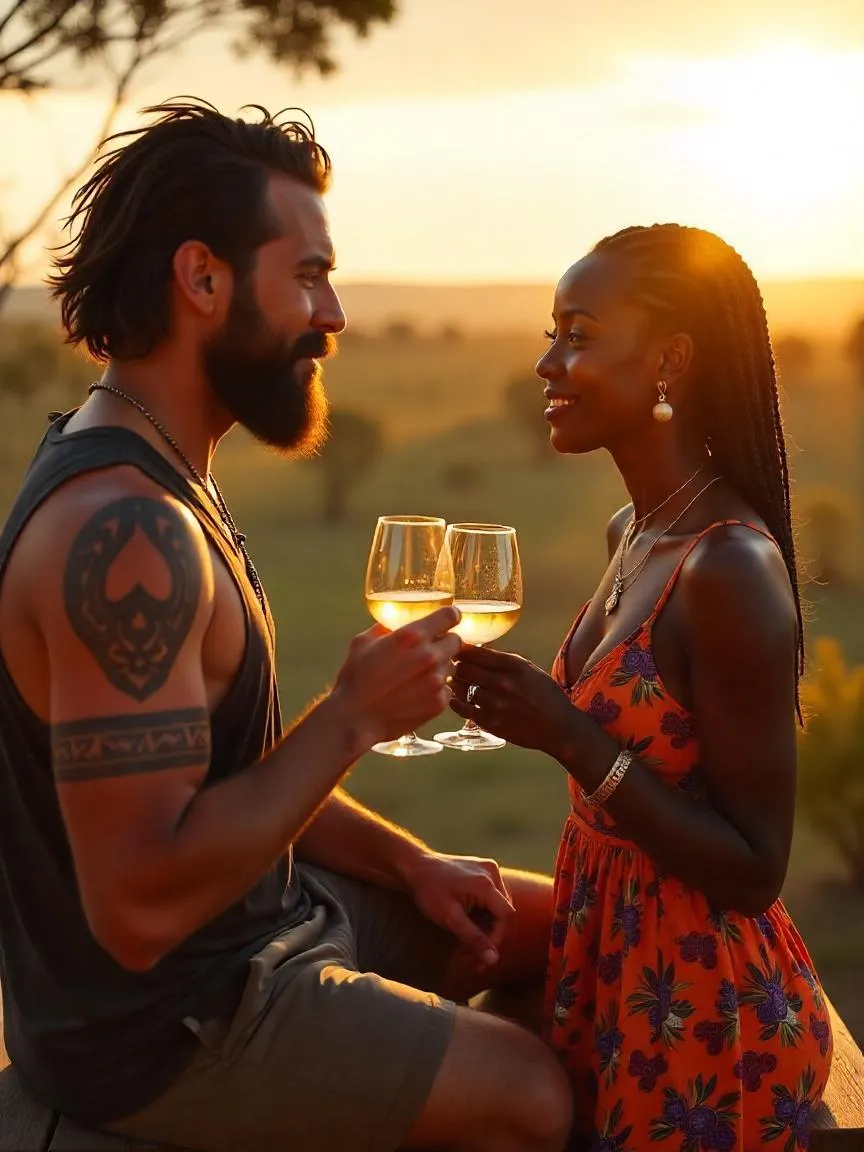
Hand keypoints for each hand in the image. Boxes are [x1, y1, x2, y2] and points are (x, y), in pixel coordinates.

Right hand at [330, 605, 461, 753]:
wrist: (354, 718)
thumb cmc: (355, 679)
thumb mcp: (363, 642)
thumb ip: (384, 629)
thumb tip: (393, 626)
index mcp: (412, 636)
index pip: (449, 616)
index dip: (450, 616)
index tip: (448, 619)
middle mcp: (430, 656)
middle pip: (456, 641)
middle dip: (445, 643)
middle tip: (430, 650)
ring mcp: (437, 681)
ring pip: (451, 666)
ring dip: (440, 667)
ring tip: (418, 675)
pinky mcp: (439, 703)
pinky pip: (447, 689)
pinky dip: (437, 689)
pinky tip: (417, 693)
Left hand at [403, 851, 515, 967]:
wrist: (415, 866)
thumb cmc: (429, 891)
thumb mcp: (449, 918)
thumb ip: (473, 938)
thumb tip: (494, 961)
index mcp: (486, 883)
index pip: (506, 916)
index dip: (498, 938)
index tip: (482, 956)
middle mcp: (492, 872)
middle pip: (504, 911)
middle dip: (492, 936)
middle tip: (474, 956)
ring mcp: (488, 868)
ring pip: (499, 905)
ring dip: (488, 926)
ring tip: (470, 943)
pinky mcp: (483, 869)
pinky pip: (492, 896)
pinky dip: (485, 913)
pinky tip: (470, 924)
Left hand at [449, 645, 584, 757]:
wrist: (558, 727)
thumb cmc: (545, 696)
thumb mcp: (528, 669)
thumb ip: (503, 660)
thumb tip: (476, 652)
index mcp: (512, 665)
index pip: (474, 652)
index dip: (460, 649)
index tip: (455, 649)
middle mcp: (501, 682)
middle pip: (462, 668)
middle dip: (456, 665)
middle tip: (452, 665)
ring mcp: (494, 703)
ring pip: (460, 687)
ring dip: (456, 683)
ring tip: (456, 681)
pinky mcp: (489, 722)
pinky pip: (462, 708)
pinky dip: (456, 702)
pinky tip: (457, 698)